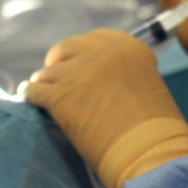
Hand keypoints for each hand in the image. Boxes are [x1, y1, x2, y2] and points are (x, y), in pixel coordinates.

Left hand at [25, 29, 187, 187]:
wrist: (148, 150)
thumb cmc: (156, 127)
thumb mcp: (146, 83)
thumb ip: (121, 71)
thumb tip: (97, 79)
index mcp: (127, 46)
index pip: (95, 37)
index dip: (82, 50)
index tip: (77, 61)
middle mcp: (101, 52)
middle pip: (66, 47)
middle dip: (59, 60)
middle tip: (59, 77)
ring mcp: (77, 72)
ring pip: (48, 72)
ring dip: (47, 83)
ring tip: (46, 94)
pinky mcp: (59, 95)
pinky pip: (35, 90)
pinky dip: (32, 95)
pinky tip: (31, 99)